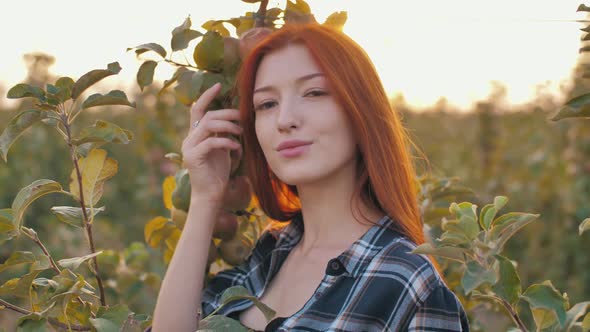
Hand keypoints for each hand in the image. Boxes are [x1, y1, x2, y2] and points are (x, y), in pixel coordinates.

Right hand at [181, 82, 242, 202]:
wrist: (210, 195)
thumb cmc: (218, 173)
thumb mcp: (222, 149)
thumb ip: (223, 133)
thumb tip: (235, 119)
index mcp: (195, 135)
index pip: (198, 110)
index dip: (207, 96)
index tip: (219, 85)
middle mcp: (189, 139)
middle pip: (207, 116)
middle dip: (226, 113)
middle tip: (241, 116)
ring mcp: (189, 148)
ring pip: (208, 125)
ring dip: (228, 125)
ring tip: (240, 131)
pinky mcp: (193, 157)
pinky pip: (211, 142)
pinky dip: (226, 141)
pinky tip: (237, 146)